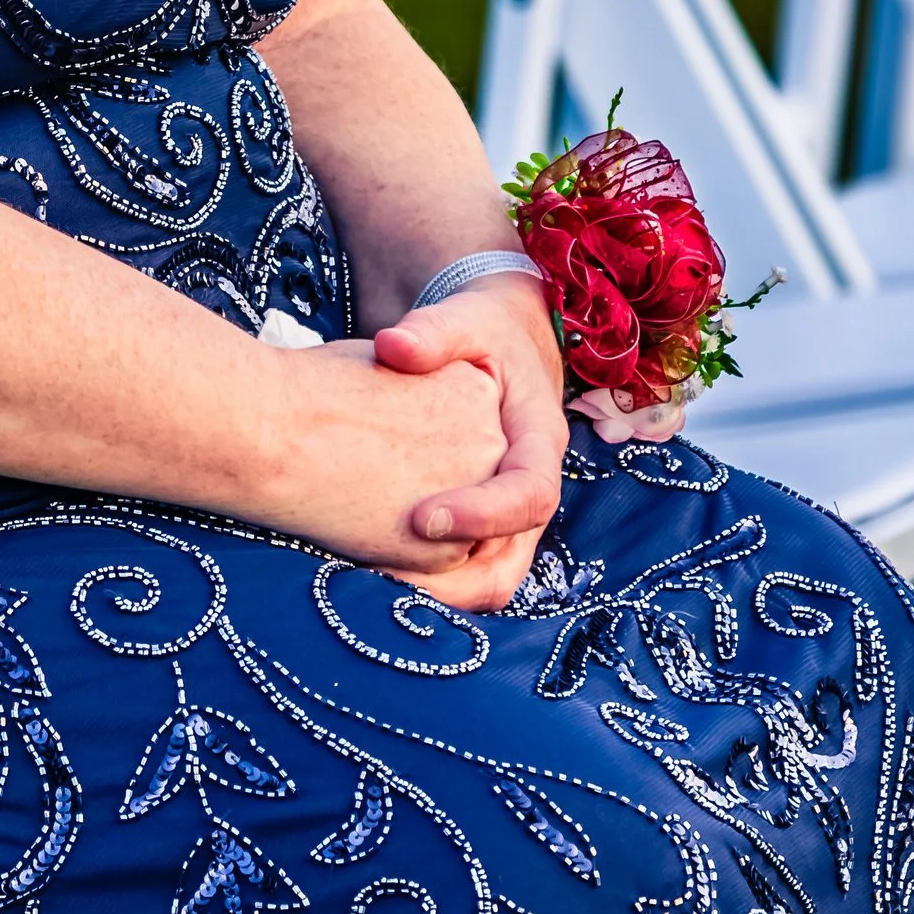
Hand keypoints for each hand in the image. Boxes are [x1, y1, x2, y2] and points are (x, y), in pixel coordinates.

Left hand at [374, 277, 566, 605]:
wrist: (503, 345)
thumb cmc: (482, 332)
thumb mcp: (465, 320)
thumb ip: (434, 332)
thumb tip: (393, 345)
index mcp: (541, 438)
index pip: (531, 494)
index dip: (484, 516)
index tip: (422, 519)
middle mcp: (532, 486)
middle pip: (512, 560)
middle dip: (456, 581)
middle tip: (386, 579)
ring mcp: (509, 513)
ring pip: (490, 577)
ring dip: (439, 592)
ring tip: (373, 587)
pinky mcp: (483, 523)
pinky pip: (465, 568)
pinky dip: (428, 579)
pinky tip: (373, 570)